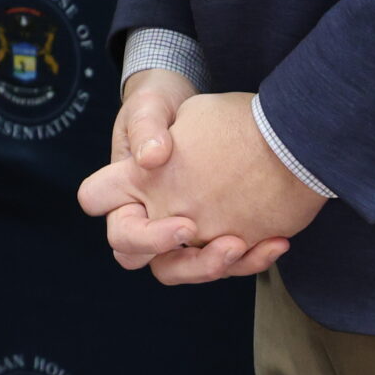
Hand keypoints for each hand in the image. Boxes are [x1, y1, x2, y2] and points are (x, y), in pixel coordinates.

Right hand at [79, 90, 317, 284]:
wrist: (208, 111)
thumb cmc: (165, 104)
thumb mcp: (152, 105)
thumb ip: (148, 127)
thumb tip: (150, 159)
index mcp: (122, 183)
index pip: (99, 203)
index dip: (126, 219)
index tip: (167, 213)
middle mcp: (145, 214)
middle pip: (133, 255)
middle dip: (164, 251)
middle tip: (194, 230)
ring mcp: (179, 230)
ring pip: (181, 270)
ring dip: (210, 267)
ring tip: (243, 246)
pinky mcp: (212, 235)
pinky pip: (225, 264)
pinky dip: (250, 260)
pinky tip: (276, 243)